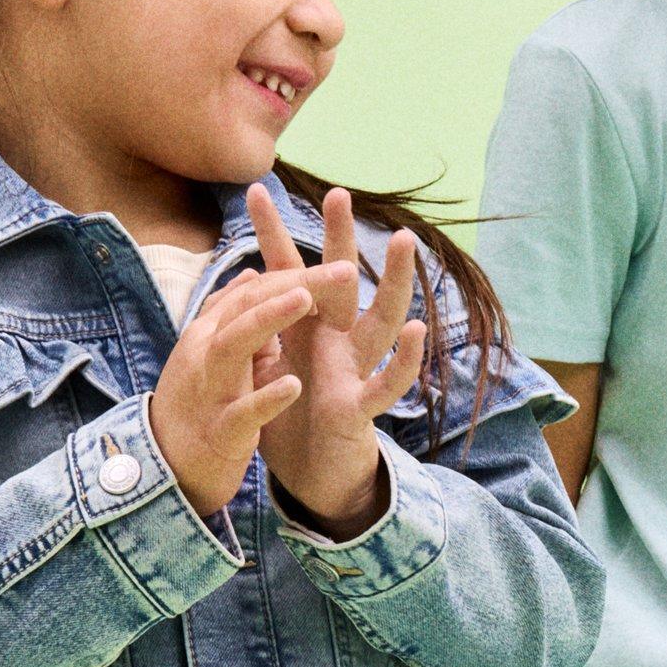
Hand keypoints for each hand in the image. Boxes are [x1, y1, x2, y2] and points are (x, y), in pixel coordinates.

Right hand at [145, 263, 316, 519]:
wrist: (163, 469)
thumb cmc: (196, 407)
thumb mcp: (213, 356)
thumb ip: (234, 316)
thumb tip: (253, 273)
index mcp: (209, 334)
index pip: (253, 292)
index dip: (294, 276)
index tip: (337, 267)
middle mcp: (206, 353)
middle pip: (248, 305)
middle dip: (295, 283)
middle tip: (343, 269)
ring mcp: (211, 391)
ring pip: (234, 344)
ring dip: (269, 319)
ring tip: (306, 300)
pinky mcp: (220, 433)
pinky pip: (242, 413)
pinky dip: (266, 399)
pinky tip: (294, 385)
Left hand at [251, 186, 428, 535]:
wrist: (313, 476)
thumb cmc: (294, 418)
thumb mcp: (270, 366)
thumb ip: (267, 328)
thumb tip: (246, 284)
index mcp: (307, 329)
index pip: (287, 272)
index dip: (271, 234)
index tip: (254, 190)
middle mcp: (336, 340)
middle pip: (341, 281)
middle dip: (340, 238)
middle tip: (339, 192)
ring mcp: (355, 370)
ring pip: (380, 320)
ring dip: (393, 282)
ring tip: (403, 242)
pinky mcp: (363, 407)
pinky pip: (389, 382)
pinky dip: (406, 359)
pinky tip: (420, 330)